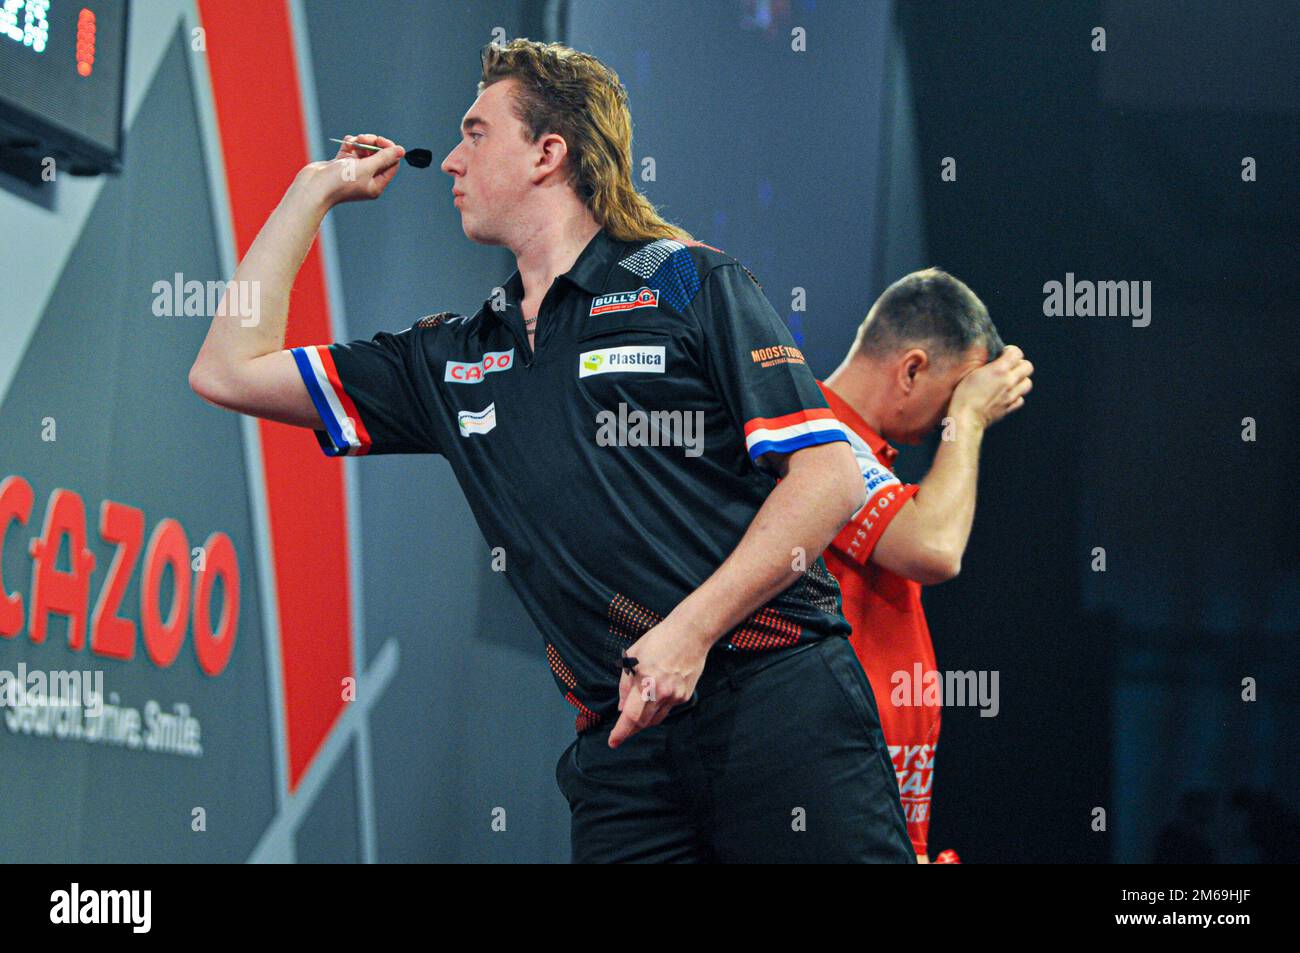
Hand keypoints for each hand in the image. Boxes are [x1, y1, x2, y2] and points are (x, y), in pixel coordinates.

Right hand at [299, 133, 405, 206]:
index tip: (380, 141)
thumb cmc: (340, 182)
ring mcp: (353, 171)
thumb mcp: (367, 168)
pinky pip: (351, 149)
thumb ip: (384, 158)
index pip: (391, 164)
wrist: (313, 187)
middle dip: (373, 143)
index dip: (388, 150)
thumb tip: (401, 150)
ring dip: (361, 142)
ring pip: (364, 150)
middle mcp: (366, 178)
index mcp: (376, 184)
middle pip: (378, 155)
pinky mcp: (341, 164)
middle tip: (364, 139)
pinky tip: (347, 143)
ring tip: (354, 141)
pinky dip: (350, 143)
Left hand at [608, 620, 709, 748]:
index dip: (621, 732)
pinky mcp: (685, 696)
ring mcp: (676, 696)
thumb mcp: (633, 658)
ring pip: (656, 718)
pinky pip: (667, 709)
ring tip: (635, 714)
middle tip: (621, 730)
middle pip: (643, 722)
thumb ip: (625, 685)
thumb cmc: (659, 640)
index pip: (631, 717)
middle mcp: (662, 693)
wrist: (691, 634)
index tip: (613, 742)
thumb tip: (622, 707)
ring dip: (644, 720)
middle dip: (630, 729)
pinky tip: (655, 697)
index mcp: (646, 682)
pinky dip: (657, 708)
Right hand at [948, 344, 1033, 428]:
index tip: (1003, 354)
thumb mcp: (972, 373)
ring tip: (1010, 381)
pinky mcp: (1009, 407)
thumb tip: (994, 361)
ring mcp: (1011, 395)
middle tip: (1009, 367)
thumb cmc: (964, 395)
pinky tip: (1006, 395)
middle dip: (1020, 364)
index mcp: (999, 369)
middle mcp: (1009, 381)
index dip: (1011, 351)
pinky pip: (1021, 399)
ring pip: (1028, 383)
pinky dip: (1016, 396)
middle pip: (1028, 366)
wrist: (966, 417)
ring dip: (1021, 380)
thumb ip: (987, 366)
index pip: (1017, 352)